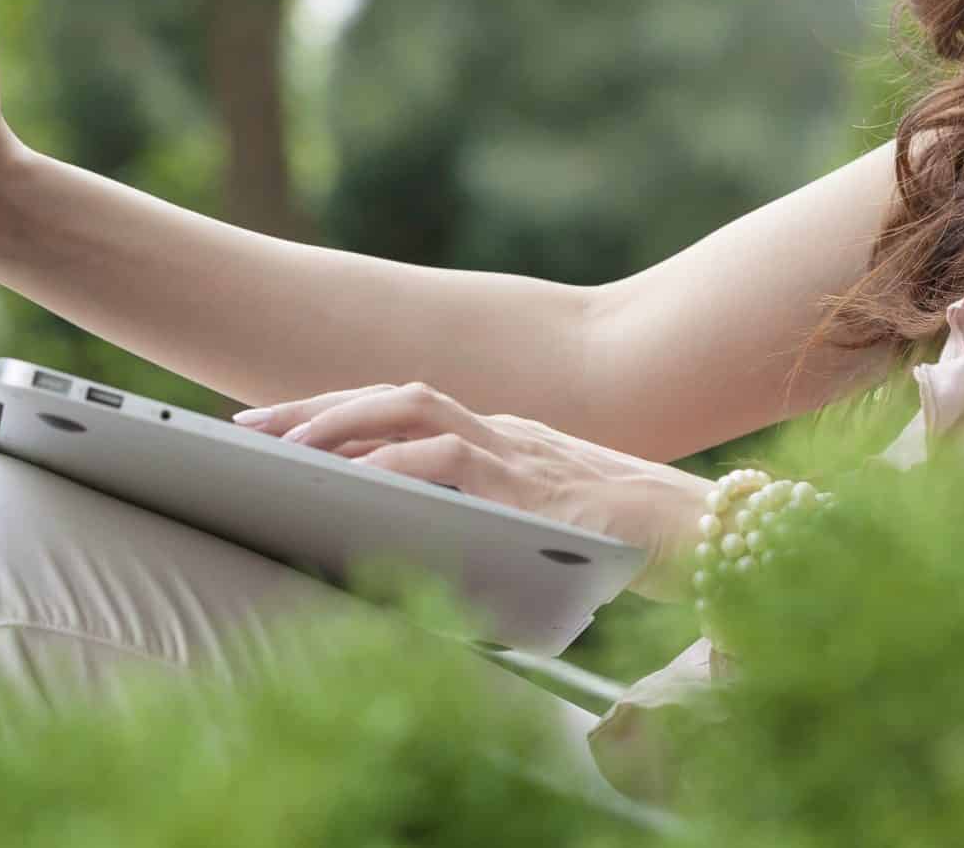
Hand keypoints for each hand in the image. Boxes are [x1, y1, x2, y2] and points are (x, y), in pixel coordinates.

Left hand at [232, 381, 714, 601]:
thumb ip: (491, 533)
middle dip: (313, 408)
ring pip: (411, 412)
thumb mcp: (547, 534)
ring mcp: (518, 450)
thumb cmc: (639, 547)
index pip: (405, 413)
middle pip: (392, 397)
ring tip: (282, 449)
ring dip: (339, 425)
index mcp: (504, 443)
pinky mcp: (532, 483)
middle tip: (246, 427)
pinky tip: (352, 481)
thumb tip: (424, 565)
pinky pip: (449, 461)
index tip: (277, 429)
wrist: (717, 537)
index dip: (337, 415)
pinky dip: (394, 467)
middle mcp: (503, 433)